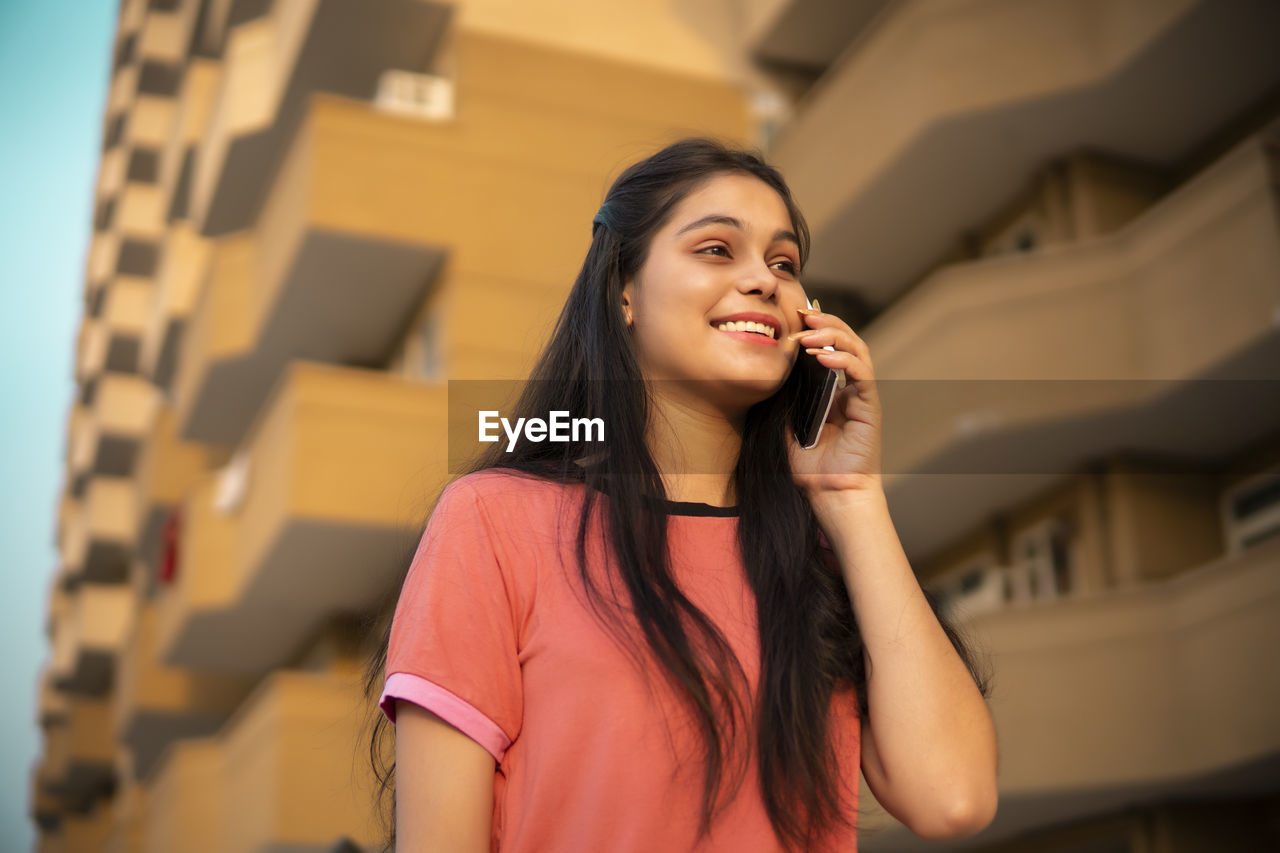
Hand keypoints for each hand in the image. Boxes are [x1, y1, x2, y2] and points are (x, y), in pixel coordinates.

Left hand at [785, 301, 883, 497]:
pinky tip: (824, 356)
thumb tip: (769, 370)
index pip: (827, 349)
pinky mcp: (870, 407)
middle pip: (845, 342)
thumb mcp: (784, 426)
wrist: (829, 494)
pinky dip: (844, 360)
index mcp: (830, 391)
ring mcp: (861, 397)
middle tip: (803, 314)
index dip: (814, 331)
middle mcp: (849, 389)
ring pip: (856, 350)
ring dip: (834, 336)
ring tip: (810, 332)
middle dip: (825, 324)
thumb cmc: (809, 467)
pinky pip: (861, 374)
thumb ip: (783, 399)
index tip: (792, 318)